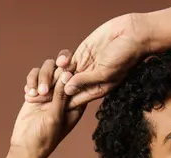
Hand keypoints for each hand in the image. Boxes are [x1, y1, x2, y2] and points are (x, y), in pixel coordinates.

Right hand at [12, 60, 85, 157]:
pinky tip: (28, 95)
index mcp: (76, 103)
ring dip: (41, 78)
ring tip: (35, 95)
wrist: (26, 145)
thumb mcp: (55, 116)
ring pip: (48, 70)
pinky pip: (35, 76)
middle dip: (53, 73)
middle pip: (63, 70)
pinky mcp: (37, 91)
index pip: (79, 80)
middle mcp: (65, 95)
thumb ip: (61, 96)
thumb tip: (67, 74)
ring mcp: (51, 92)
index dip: (74, 69)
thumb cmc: (45, 136)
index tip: (64, 66)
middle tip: (45, 85)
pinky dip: (31, 82)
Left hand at [24, 4, 170, 109]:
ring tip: (39, 84)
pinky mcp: (84, 51)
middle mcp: (91, 79)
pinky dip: (63, 62)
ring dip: (54, 79)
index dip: (62, 104)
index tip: (46, 109)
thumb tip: (67, 90)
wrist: (134, 34)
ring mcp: (86, 65)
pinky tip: (58, 63)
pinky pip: (69, 60)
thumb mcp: (105, 73)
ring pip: (65, 74)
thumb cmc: (125, 57)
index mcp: (98, 89)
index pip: (76, 100)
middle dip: (53, 93)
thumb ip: (85, 81)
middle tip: (36, 98)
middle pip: (68, 89)